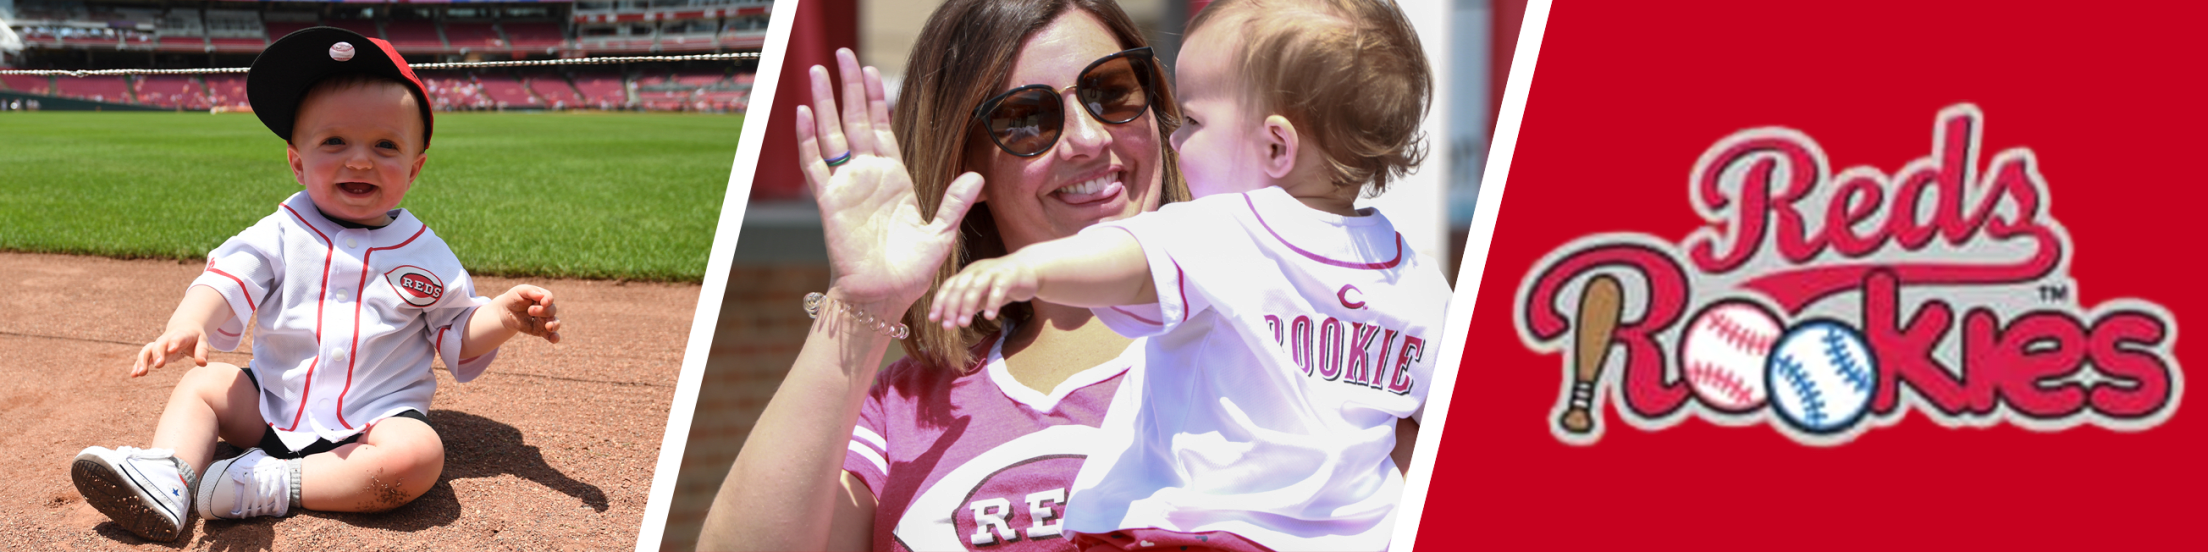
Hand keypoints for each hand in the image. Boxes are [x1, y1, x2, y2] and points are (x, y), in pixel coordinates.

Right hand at [133, 327, 208, 376]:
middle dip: (158, 354)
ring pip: (147, 351)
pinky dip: (137, 365)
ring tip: (140, 373)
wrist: (183, 328)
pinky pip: (143, 357)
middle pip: (159, 345)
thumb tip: (202, 364)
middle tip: (159, 365)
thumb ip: (202, 352)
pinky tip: (133, 375)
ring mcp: (158, 345)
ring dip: (143, 361)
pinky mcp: (153, 352)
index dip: (174, 343)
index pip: (177, 338)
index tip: (172, 350)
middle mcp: (166, 339)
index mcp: (181, 335)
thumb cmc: (195, 337)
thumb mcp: (202, 342)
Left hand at [494, 285, 561, 343]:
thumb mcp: (519, 291)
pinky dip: (554, 338)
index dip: (548, 300)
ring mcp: (544, 320)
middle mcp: (546, 308)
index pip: (549, 298)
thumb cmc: (514, 298)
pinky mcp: (540, 331)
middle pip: (552, 310)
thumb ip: (530, 291)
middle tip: (530, 311)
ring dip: (554, 325)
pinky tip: (554, 339)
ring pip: (555, 322)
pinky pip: (550, 335)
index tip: (543, 303)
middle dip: (542, 311)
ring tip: (548, 327)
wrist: (505, 312)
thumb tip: (541, 296)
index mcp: (542, 297)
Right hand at [798, 48, 985, 316]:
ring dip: (824, 102)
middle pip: (855, 120)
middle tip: (842, 53)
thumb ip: (954, 204)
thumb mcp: (940, 234)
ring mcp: (846, 186)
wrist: (882, 297)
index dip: (877, 98)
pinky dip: (808, 138)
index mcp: (893, 178)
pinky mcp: (829, 201)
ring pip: (831, 134)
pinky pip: (815, 164)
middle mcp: (867, 176)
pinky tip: (804, 112)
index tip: (872, 70)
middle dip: (849, 87)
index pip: (882, 128)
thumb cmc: (910, 271)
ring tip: (816, 70)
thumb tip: (977, 177)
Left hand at [928, 257, 1039, 327]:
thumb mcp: (983, 294)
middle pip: (960, 287)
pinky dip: (992, 302)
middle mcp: (978, 270)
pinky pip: (999, 288)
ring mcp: (993, 272)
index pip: (949, 286)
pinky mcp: (1009, 276)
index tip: (933, 319)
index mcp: (968, 274)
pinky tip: (989, 317)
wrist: (1031, 269)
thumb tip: (952, 320)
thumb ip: (969, 304)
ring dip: (967, 306)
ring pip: (976, 287)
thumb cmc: (1003, 283)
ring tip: (963, 324)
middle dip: (951, 307)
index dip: (940, 301)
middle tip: (947, 326)